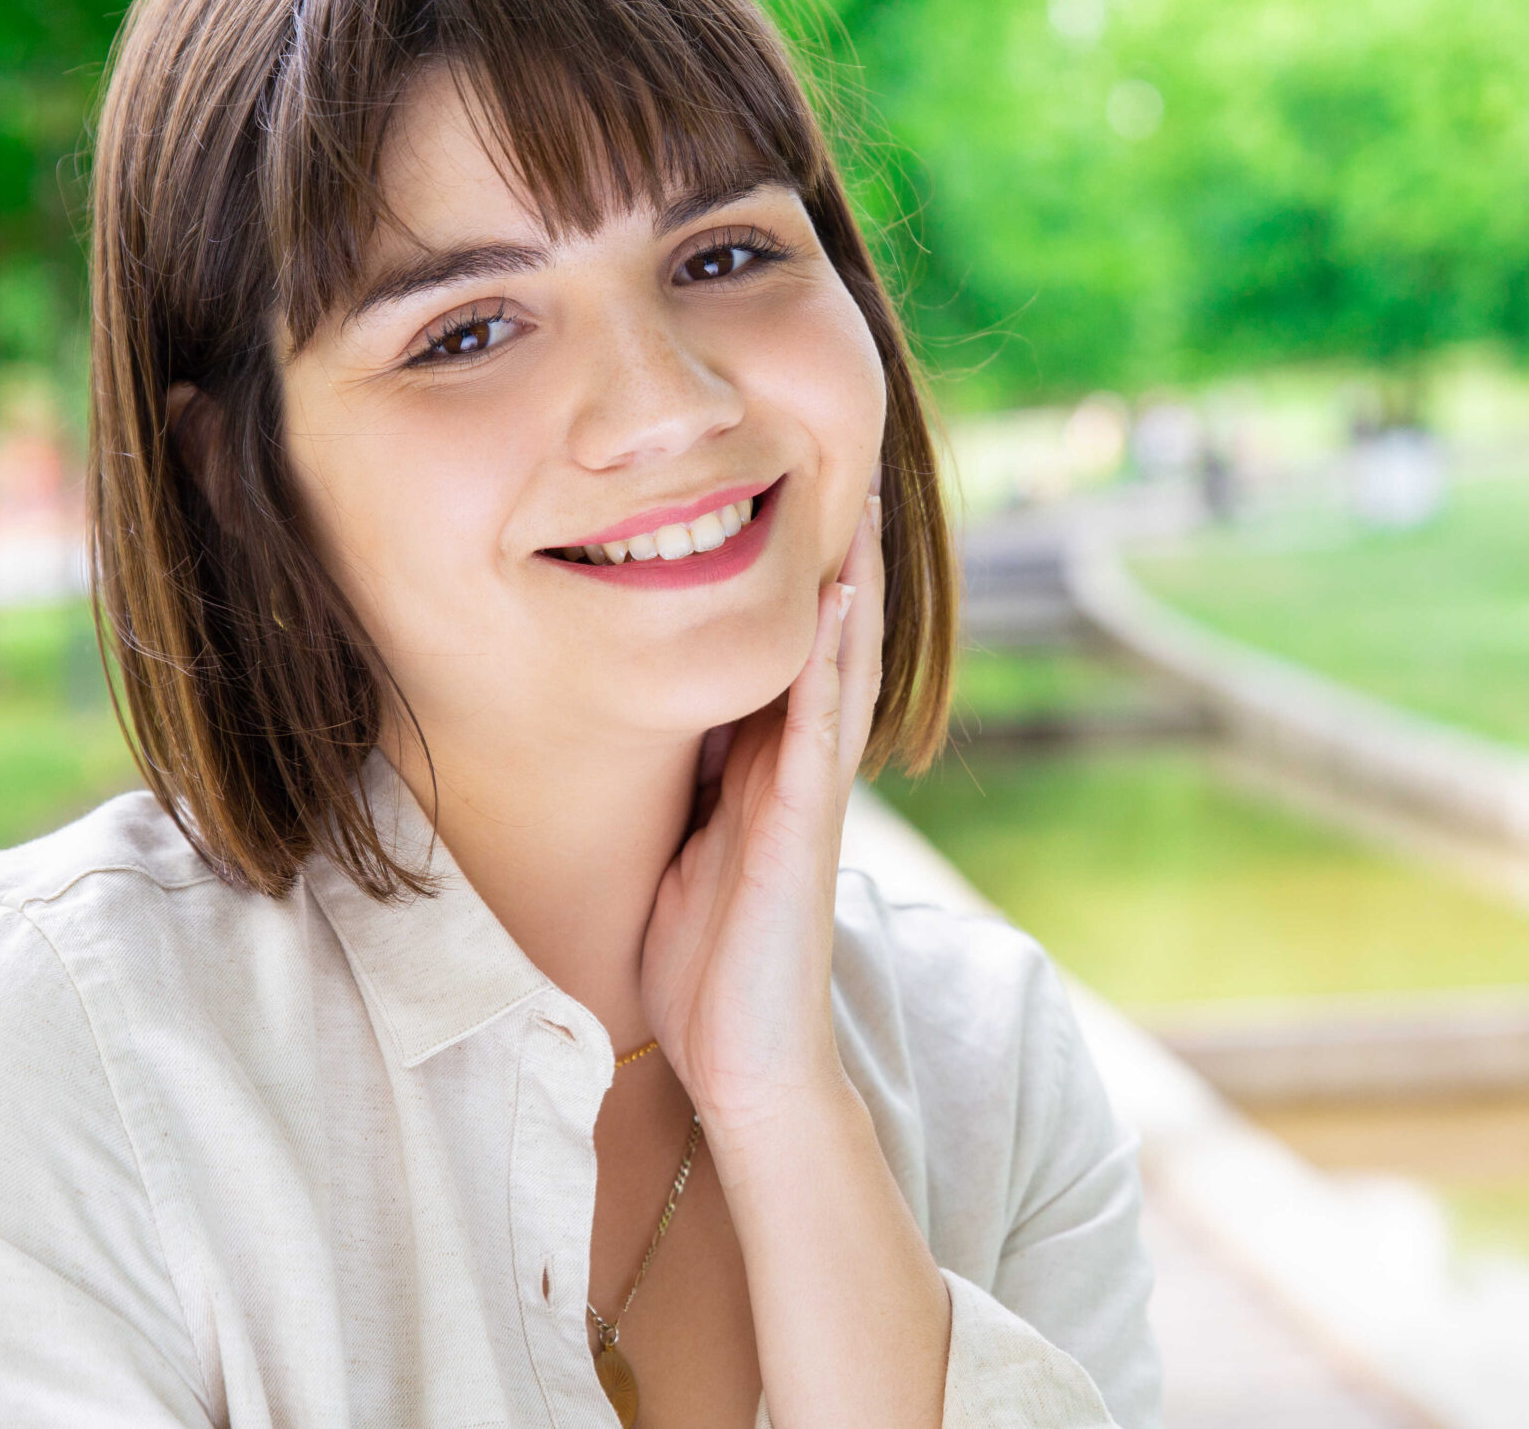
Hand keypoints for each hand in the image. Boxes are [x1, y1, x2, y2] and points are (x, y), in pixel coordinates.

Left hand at [640, 485, 884, 1138]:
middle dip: (841, 559)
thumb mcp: (680, 855)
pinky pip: (822, 722)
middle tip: (852, 465)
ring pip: (841, 665)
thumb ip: (687, 794)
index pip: (786, 655)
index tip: (781, 498)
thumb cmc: (707, 973)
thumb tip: (663, 741)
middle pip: (830, 641)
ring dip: (854, 583)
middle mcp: (800, 769)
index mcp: (764, 772)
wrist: (745, 1063)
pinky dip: (834, 657)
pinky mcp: (808, 822)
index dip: (794, 580)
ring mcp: (811, 792)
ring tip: (866, 503)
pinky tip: (839, 597)